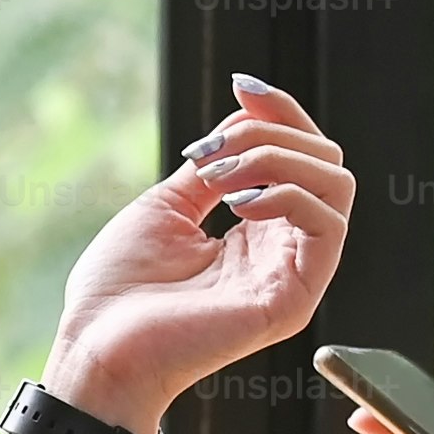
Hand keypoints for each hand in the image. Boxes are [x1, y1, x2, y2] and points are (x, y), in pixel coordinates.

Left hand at [39, 75, 351, 426]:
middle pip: (325, 160)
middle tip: (207, 152)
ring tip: (220, 178)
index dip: (281, 111)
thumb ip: (215, 165)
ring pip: (336, 184)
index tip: (241, 85)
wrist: (97, 348)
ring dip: (278, 159)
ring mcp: (293, 276)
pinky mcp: (294, 300)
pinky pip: (328, 227)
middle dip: (269, 131)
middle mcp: (283, 251)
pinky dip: (288, 194)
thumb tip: (246, 115)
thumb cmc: (120, 290)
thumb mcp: (169, 204)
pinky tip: (238, 203)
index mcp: (257, 231)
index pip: (302, 156)